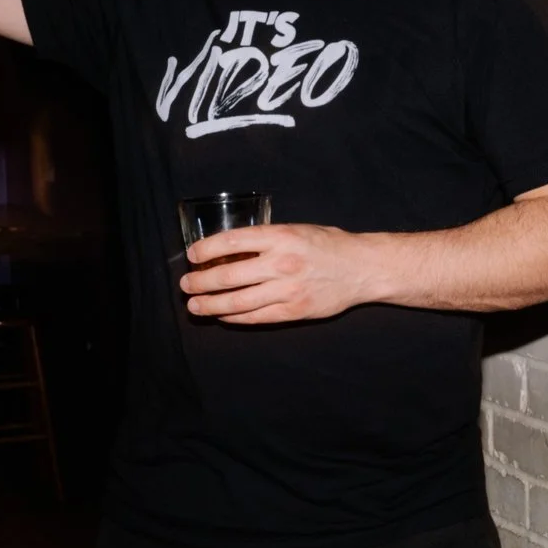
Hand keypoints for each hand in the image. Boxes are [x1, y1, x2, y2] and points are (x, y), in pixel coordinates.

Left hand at [180, 223, 385, 324]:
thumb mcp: (296, 229)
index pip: (231, 242)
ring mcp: (288, 290)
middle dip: (200, 282)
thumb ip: (266, 238)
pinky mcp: (294, 310)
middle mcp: (281, 263)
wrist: (362, 268)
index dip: (206, 250)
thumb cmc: (328, 245)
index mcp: (280, 236)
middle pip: (228, 276)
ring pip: (238, 302)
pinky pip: (256, 317)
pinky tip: (222, 316)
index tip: (192, 255)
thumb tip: (229, 249)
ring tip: (195, 305)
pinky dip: (234, 317)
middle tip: (185, 285)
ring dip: (210, 305)